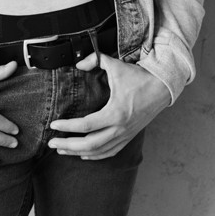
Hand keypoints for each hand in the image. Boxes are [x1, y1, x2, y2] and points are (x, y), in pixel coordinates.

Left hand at [48, 53, 170, 159]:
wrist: (163, 88)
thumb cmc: (140, 78)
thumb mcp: (116, 66)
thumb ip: (96, 60)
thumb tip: (79, 63)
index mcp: (115, 113)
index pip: (85, 125)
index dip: (67, 126)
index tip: (53, 124)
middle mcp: (120, 128)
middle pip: (89, 144)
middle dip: (68, 146)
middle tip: (52, 143)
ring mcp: (125, 135)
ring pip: (99, 151)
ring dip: (78, 152)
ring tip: (62, 150)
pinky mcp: (129, 136)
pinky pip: (110, 152)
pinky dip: (96, 155)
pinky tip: (84, 154)